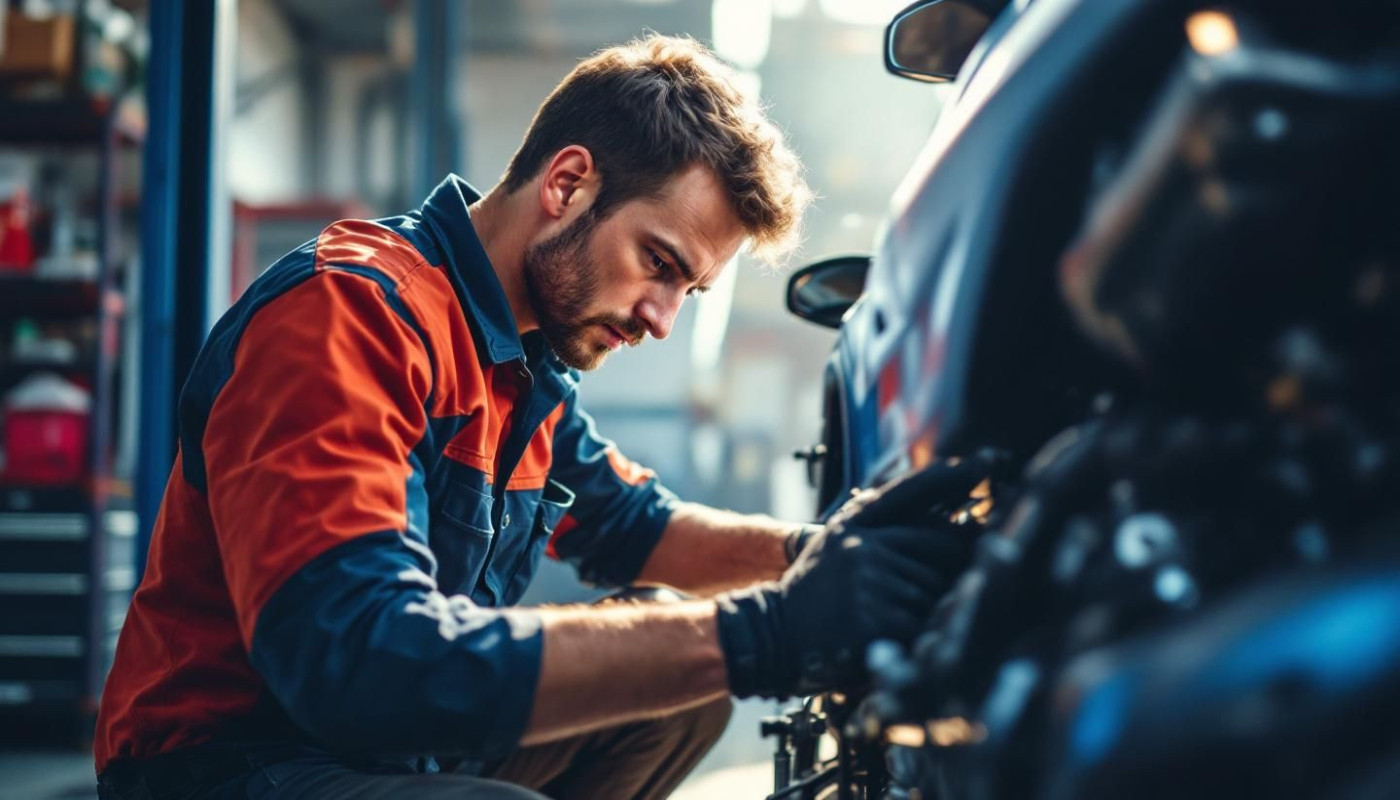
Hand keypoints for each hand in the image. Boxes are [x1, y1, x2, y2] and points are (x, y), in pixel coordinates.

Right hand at [715, 462, 985, 697]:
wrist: (773, 637)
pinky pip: (925, 624)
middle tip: (929, 595)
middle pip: (942, 548)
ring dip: (930, 611)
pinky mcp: (877, 616)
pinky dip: (921, 637)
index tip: (988, 461)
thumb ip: (879, 531)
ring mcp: (870, 579)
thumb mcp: (837, 547)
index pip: (912, 492)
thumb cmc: (813, 596)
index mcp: (856, 524)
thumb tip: (948, 528)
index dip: (951, 475)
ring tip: (895, 623)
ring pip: (937, 591)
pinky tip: (896, 641)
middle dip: (947, 573)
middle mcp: (864, 544)